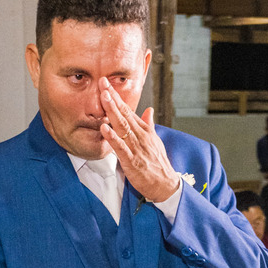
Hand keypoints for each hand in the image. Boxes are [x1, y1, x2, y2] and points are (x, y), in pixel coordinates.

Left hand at [97, 78, 179, 203]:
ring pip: (122, 127)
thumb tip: (149, 110)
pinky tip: (104, 128)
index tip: (106, 84)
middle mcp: (140, 136)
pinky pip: (121, 147)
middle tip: (102, 82)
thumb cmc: (158, 164)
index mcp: (144, 130)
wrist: (165, 184)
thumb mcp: (155, 141)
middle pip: (124, 114)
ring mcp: (136, 148)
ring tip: (103, 98)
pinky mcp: (132, 161)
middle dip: (112, 98)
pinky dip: (113, 138)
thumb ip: (149, 124)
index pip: (128, 110)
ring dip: (112, 112)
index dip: (117, 97)